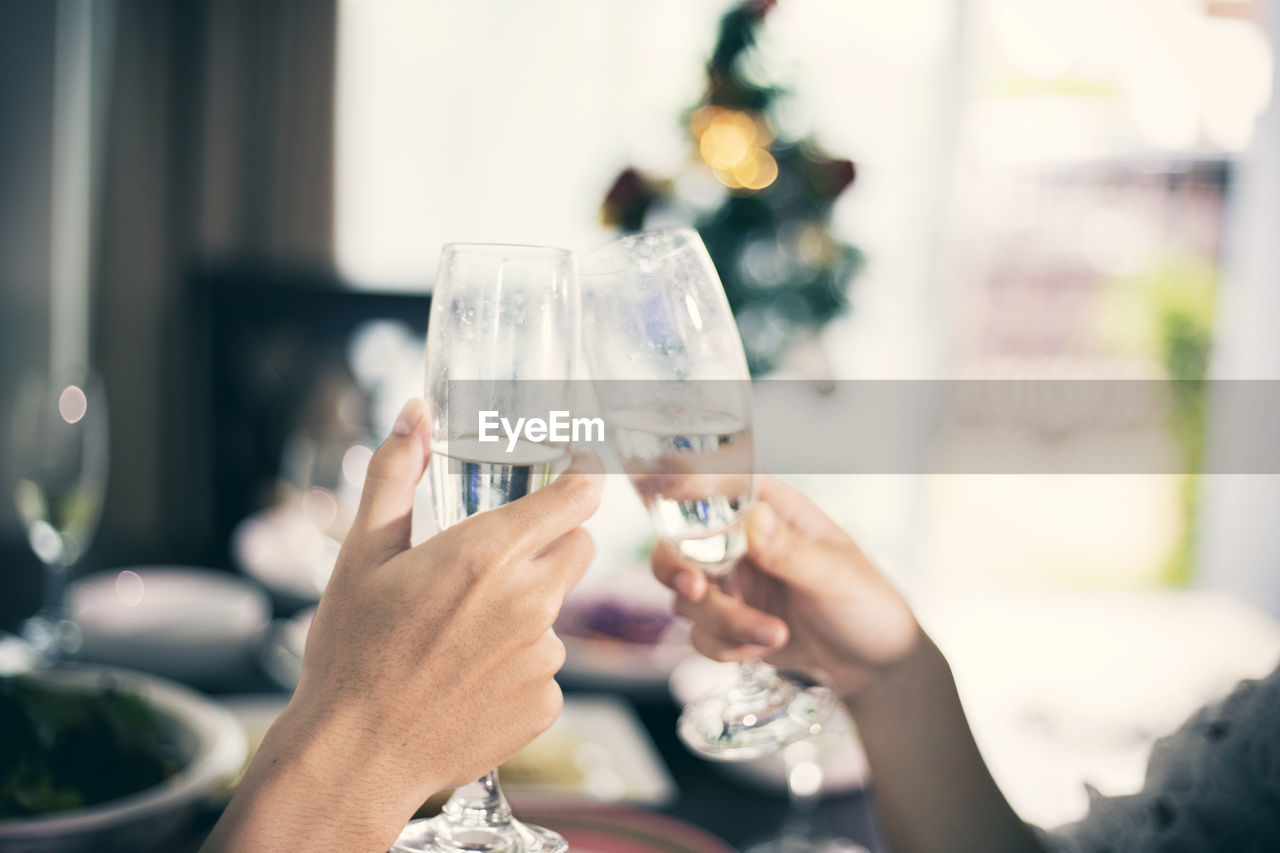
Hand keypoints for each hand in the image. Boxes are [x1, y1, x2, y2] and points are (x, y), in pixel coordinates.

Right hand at [205, 399, 601, 851]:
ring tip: (456, 641)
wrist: (355, 755)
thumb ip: (395, 475)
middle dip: (551, 543)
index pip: (576, 498)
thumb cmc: (352, 651)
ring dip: (524, 614)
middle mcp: (529, 601)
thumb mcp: (362, 554)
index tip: (578, 473)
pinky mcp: (546, 702)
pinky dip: (516, 669)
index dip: (581, 480)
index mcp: (486, 554)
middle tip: (494, 565)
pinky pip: (545, 668)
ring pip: (555, 612)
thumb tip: (414, 414)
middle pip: (579, 547)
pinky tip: (467, 682)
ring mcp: (543, 656)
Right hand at [652, 476, 918, 699]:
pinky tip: (764, 649)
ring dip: (723, 621)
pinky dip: (726, 646)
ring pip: (687, 597)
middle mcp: (741, 542)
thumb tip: (755, 518)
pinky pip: (700, 634)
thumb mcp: (834, 574)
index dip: (680, 492)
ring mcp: (732, 584)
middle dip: (678, 569)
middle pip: (679, 544)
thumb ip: (790, 550)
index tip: (670, 514)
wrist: (876, 666)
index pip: (713, 486)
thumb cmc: (868, 602)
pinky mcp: (729, 623)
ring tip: (774, 634)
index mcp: (769, 509)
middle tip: (695, 589)